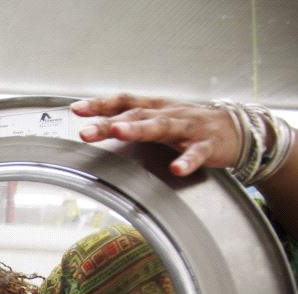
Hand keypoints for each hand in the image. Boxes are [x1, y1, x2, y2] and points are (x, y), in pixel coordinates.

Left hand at [71, 93, 240, 176]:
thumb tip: (97, 129)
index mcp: (155, 108)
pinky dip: (187, 160)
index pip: (124, 102)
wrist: (238, 129)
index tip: (77, 109)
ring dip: (139, 129)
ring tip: (119, 133)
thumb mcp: (160, 119)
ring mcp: (189, 128)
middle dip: (109, 123)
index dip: (101, 104)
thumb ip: (132, 123)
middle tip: (86, 132)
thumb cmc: (191, 125)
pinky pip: (197, 152)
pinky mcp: (209, 144)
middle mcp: (169, 114)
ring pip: (162, 126)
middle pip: (136, 115)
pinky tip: (176, 169)